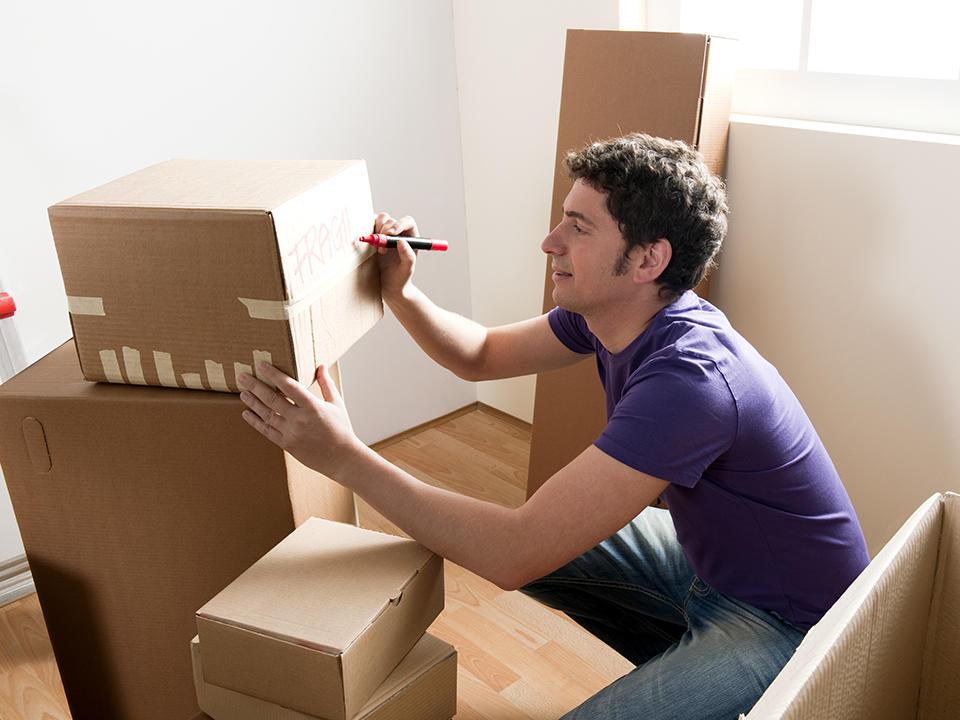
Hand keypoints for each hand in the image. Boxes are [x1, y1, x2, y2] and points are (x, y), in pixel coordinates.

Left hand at [238, 363, 363, 477]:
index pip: (289, 386)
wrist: (341, 458)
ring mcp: (292, 433)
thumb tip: (321, 366)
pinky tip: (246, 413)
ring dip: (253, 403)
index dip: (274, 375)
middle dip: (256, 386)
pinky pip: (267, 431)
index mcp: (313, 406)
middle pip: (272, 399)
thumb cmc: (341, 429)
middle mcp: (300, 419)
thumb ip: (326, 384)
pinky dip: (256, 422)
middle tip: (243, 377)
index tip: (261, 366)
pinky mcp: (287, 444)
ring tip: (243, 393)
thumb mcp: (337, 404)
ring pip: (267, 415)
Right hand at [373, 212, 419, 302]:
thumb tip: (402, 241)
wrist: (389, 285)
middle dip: (384, 231)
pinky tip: (369, 245)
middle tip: (382, 250)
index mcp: (411, 236)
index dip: (398, 224)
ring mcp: (385, 234)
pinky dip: (367, 232)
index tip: (390, 233)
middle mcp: (399, 232)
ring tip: (379, 250)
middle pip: (390, 220)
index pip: (407, 222)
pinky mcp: (374, 237)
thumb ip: (408, 257)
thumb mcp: (407, 270)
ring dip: (376, 231)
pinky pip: (369, 227)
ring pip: (380, 220)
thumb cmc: (401, 278)